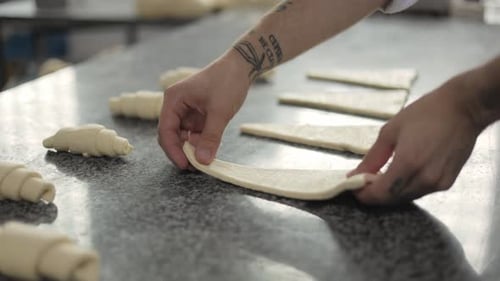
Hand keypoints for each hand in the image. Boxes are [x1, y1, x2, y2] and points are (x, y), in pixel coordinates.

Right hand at [158, 52, 251, 168]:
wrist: (241, 66)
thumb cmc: (227, 82)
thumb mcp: (220, 112)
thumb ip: (210, 137)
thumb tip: (203, 161)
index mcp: (174, 99)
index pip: (165, 131)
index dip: (173, 150)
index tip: (185, 165)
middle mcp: (176, 105)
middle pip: (172, 135)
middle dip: (182, 151)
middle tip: (196, 166)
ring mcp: (187, 109)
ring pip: (184, 136)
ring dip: (193, 147)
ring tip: (207, 156)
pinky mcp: (198, 113)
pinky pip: (195, 132)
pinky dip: (201, 141)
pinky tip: (211, 147)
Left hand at [349, 74, 483, 203]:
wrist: (464, 108)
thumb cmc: (426, 113)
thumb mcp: (390, 132)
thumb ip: (373, 158)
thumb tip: (356, 175)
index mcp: (408, 164)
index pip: (379, 193)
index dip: (363, 194)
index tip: (352, 187)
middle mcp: (424, 179)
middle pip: (392, 199)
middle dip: (374, 194)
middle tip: (363, 182)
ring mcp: (438, 183)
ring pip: (405, 198)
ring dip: (390, 192)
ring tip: (379, 178)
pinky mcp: (447, 183)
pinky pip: (419, 192)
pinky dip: (406, 188)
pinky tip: (399, 175)